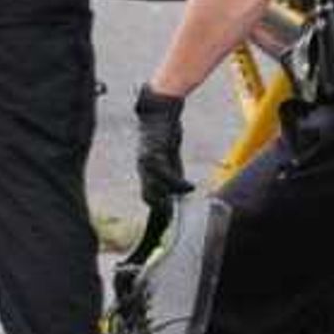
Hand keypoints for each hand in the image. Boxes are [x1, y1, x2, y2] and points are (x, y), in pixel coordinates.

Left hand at [134, 86, 189, 212]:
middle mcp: (143, 168)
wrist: (160, 112)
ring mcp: (147, 162)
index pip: (147, 196)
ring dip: (169, 198)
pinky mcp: (155, 154)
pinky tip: (190, 187)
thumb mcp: (169, 157)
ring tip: (181, 203)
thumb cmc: (165, 134)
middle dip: (161, 210)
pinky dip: (178, 184)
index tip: (168, 221)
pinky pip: (166, 175)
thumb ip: (171, 174)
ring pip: (155, 189)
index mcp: (145, 171)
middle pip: (147, 197)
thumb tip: (180, 193)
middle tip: (176, 217)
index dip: (157, 209)